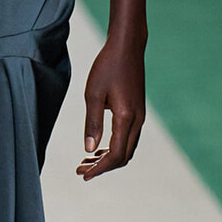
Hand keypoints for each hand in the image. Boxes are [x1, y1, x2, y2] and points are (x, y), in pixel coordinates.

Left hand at [77, 35, 145, 181]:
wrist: (127, 46)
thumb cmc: (107, 66)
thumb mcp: (93, 94)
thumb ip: (92, 123)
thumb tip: (89, 150)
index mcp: (126, 117)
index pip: (115, 155)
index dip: (99, 168)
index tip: (83, 174)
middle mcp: (137, 120)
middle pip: (123, 156)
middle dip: (103, 167)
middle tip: (81, 170)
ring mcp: (140, 116)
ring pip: (127, 148)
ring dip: (109, 158)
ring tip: (87, 161)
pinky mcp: (138, 111)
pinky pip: (129, 138)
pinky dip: (115, 147)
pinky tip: (100, 146)